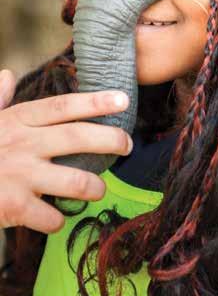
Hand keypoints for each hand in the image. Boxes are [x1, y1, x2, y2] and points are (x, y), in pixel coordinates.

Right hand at [0, 68, 131, 233]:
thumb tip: (8, 75)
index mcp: (17, 120)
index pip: (63, 107)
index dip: (96, 102)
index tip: (124, 100)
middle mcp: (23, 143)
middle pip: (79, 138)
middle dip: (111, 140)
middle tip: (128, 146)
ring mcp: (20, 176)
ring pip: (77, 181)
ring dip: (95, 187)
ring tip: (99, 189)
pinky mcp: (14, 207)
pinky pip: (53, 217)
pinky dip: (59, 220)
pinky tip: (56, 218)